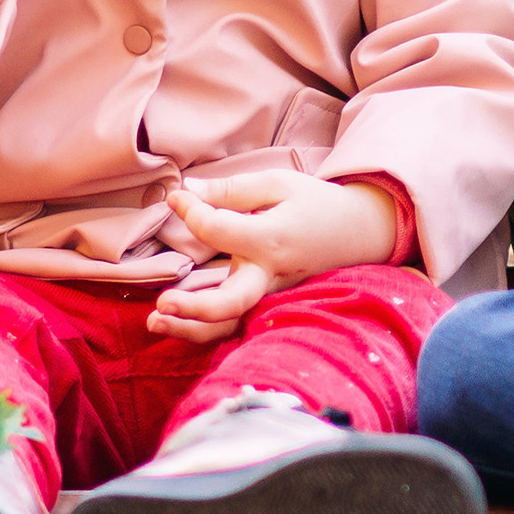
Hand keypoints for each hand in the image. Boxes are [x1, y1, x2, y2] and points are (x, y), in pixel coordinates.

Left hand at [150, 171, 398, 345]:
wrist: (358, 232)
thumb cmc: (316, 204)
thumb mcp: (278, 184)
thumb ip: (232, 191)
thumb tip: (189, 190)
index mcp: (271, 239)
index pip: (216, 229)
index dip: (190, 211)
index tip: (177, 197)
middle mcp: (269, 274)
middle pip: (231, 302)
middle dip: (195, 308)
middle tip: (162, 303)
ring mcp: (268, 294)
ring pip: (230, 323)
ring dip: (191, 329)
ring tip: (154, 322)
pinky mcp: (266, 301)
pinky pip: (234, 322)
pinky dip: (203, 328)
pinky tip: (173, 324)